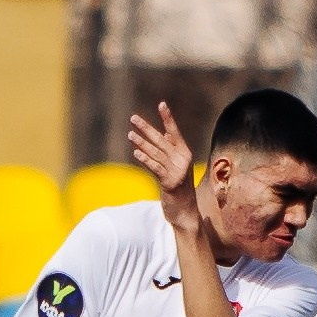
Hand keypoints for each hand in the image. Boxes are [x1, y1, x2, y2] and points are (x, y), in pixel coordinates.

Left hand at [129, 102, 200, 231]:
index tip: (161, 104)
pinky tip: (136, 153)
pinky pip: (155, 168)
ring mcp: (177, 170)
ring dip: (142, 143)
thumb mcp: (174, 168)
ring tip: (130, 134)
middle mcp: (182, 159)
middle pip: (161, 140)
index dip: (167, 118)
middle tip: (133, 118)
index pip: (174, 132)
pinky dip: (146, 160)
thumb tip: (162, 134)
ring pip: (156, 153)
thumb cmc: (179, 189)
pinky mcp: (170, 182)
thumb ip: (169, 151)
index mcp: (184, 153)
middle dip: (146, 128)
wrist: (186, 212)